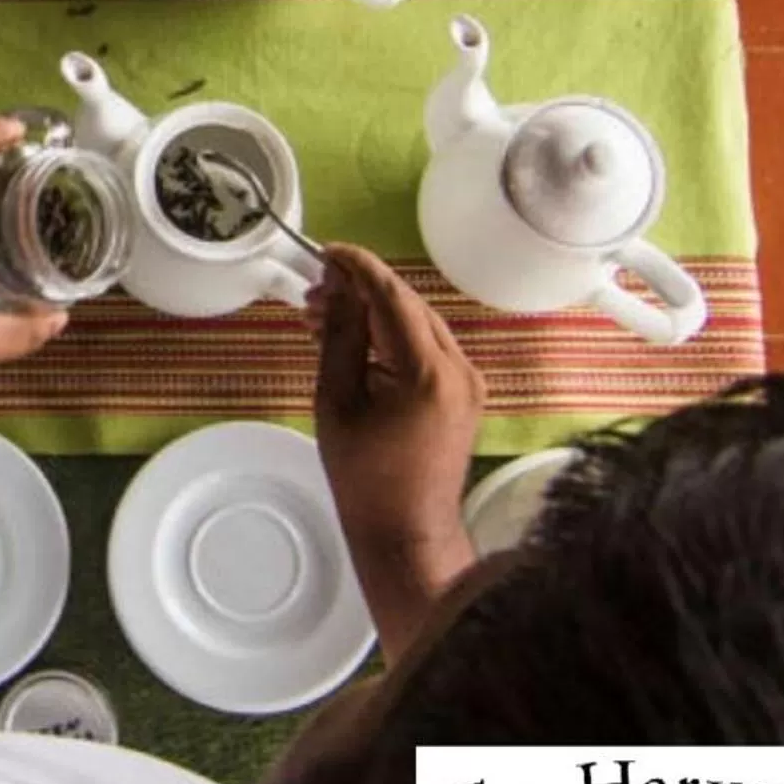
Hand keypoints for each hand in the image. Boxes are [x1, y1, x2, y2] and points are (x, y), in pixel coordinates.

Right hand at [307, 244, 484, 556]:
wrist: (407, 531)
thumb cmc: (363, 476)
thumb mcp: (337, 401)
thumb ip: (340, 337)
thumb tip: (339, 288)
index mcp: (429, 371)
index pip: (393, 297)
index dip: (358, 268)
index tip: (326, 252)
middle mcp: (461, 369)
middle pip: (410, 306)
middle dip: (362, 292)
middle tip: (314, 292)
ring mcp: (469, 382)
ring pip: (419, 325)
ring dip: (375, 315)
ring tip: (325, 318)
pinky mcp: (465, 394)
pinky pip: (427, 350)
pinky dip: (391, 339)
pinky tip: (356, 344)